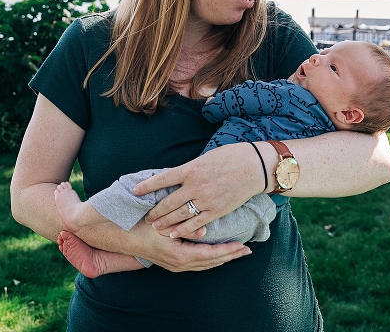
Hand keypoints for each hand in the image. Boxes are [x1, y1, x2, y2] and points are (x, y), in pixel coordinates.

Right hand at [118, 220, 251, 271]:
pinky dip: (211, 259)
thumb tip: (204, 231)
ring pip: (205, 265)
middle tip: (247, 250)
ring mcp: (176, 266)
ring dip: (222, 259)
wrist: (122, 236)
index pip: (210, 255)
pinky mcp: (173, 263)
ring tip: (237, 253)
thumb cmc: (142, 227)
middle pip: (211, 262)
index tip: (242, 245)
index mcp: (179, 255)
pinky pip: (198, 264)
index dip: (228, 250)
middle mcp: (179, 264)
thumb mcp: (163, 225)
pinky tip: (217, 255)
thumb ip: (185, 227)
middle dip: (230, 256)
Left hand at [133, 142, 264, 239]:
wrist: (255, 166)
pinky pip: (196, 223)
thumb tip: (178, 176)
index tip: (135, 192)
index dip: (147, 186)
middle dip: (155, 211)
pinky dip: (184, 229)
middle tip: (145, 217)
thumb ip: (190, 170)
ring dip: (165, 222)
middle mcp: (195, 186)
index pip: (162, 179)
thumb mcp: (205, 158)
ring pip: (179, 214)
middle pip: (168, 202)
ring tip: (155, 226)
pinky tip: (174, 234)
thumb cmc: (231, 156)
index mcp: (190, 169)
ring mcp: (206, 200)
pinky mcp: (217, 210)